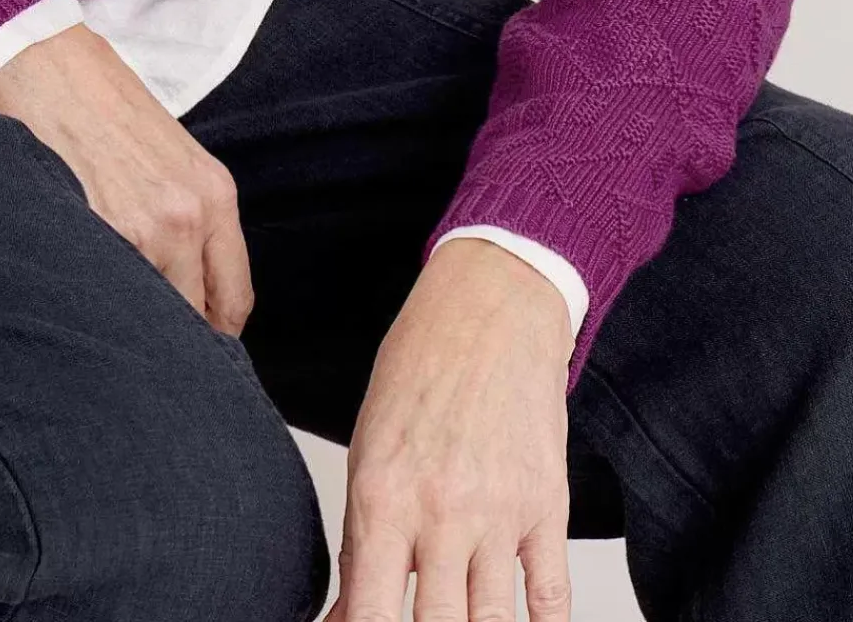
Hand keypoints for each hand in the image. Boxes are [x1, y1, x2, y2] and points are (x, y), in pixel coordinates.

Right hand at [0, 22, 252, 333]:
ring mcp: (143, 226)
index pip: (234, 300)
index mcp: (214, 194)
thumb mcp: (170, 155)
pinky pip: (106, 291)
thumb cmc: (101, 101)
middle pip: (194, 318)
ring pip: (149, 314)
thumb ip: (187, 216)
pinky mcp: (96, 228)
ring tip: (105, 315)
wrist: (46, 59)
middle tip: (144, 346)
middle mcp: (188, 215)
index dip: (214, 337)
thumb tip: (184, 289)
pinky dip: (95, 301)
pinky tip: (78, 288)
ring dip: (129, 321)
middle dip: (169, 337)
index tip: (192, 350)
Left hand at [322, 235, 574, 620]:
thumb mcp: (369, 447)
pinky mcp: (547, 508)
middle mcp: (440, 512)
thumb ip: (361, 541)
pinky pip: (550, 598)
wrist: (491, 309)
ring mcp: (498, 514)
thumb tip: (348, 617)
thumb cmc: (422, 368)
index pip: (369, 613)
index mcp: (381, 496)